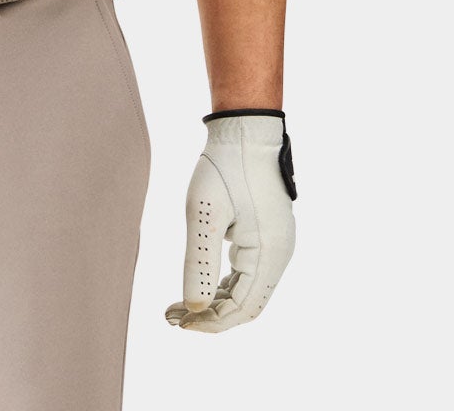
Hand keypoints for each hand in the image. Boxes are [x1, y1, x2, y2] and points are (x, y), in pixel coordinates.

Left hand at [165, 109, 295, 332]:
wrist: (246, 130)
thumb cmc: (224, 167)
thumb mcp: (203, 215)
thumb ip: (198, 263)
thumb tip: (192, 309)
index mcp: (269, 254)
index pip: (242, 309)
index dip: (211, 323)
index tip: (179, 323)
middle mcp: (279, 255)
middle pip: (246, 304)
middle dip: (211, 315)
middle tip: (173, 316)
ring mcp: (276, 245)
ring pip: (248, 290)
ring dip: (216, 301)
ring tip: (180, 304)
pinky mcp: (268, 235)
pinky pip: (249, 272)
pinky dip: (225, 283)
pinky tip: (200, 283)